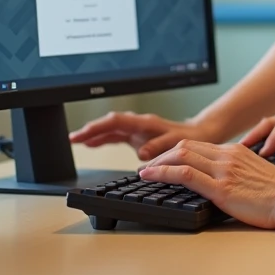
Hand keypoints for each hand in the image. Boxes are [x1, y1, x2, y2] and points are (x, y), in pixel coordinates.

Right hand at [68, 112, 220, 160]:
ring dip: (95, 134)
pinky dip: (104, 138)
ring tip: (77, 141)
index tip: (83, 135)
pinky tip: (93, 144)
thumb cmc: (191, 138)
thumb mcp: (177, 143)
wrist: (202, 136)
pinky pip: (117, 135)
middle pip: (109, 124)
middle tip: (73, 138)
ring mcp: (139, 130)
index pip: (116, 122)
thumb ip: (159, 146)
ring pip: (111, 129)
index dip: (98, 128)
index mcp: (146, 124)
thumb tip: (141, 152)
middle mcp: (140, 124)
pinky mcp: (140, 136)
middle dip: (90, 129)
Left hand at [140, 141, 274, 228]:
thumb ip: (235, 169)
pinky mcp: (221, 188)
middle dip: (162, 155)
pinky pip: (185, 174)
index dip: (175, 152)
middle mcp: (227, 156)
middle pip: (185, 146)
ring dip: (158, 163)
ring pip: (181, 156)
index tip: (163, 160)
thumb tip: (217, 176)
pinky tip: (151, 176)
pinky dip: (163, 172)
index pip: (197, 145)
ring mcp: (223, 170)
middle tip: (149, 165)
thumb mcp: (253, 172)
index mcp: (235, 151)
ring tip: (145, 171)